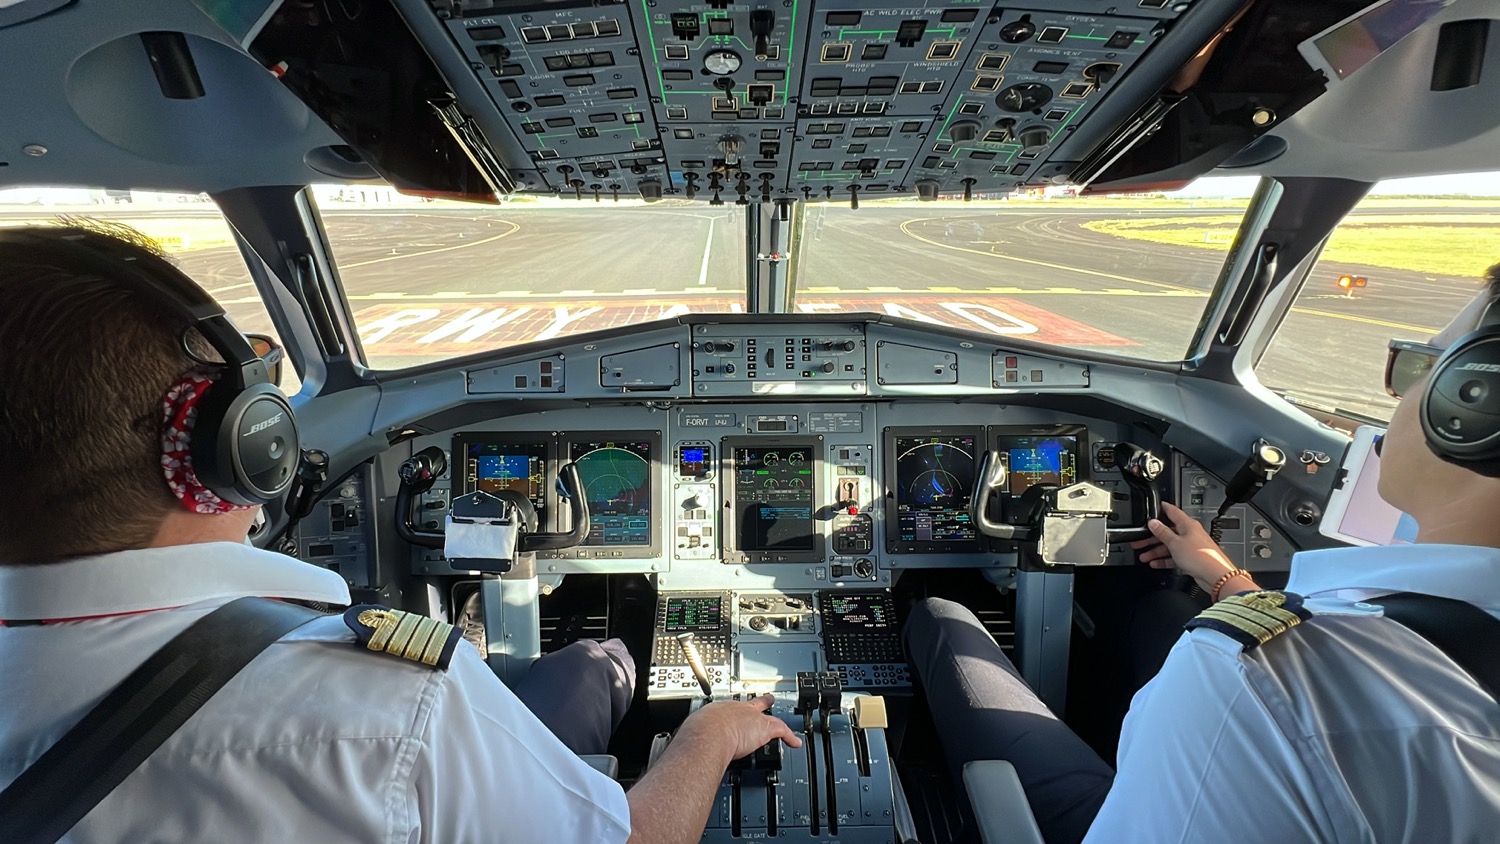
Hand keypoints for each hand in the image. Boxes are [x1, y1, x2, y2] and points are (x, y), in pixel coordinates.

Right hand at [677, 694, 802, 762]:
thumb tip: (685, 750)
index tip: (731, 716)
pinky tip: (796, 742)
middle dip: (758, 704)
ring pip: (768, 715)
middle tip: (764, 702)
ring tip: (783, 724)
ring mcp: (751, 717)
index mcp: (717, 710)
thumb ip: (694, 740)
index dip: (731, 713)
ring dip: (776, 720)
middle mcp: (736, 710)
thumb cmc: (698, 733)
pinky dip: (790, 736)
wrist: (708, 733)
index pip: (728, 710)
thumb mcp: (693, 733)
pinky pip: (782, 730)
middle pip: (751, 704)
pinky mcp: (764, 728)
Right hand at [1130, 501, 1236, 587]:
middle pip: (1168, 532)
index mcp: (1188, 524)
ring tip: (1144, 556)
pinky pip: (1174, 557)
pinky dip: (1165, 560)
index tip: (1154, 507)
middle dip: (1152, 537)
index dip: (1162, 508)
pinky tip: (1155, 563)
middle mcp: (1190, 533)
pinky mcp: (1191, 558)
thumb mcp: (1175, 543)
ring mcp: (1191, 546)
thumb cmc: (1201, 556)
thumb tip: (1153, 522)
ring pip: (1170, 546)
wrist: (1215, 575)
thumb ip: (1162, 532)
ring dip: (1156, 551)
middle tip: (1139, 540)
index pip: (1172, 511)